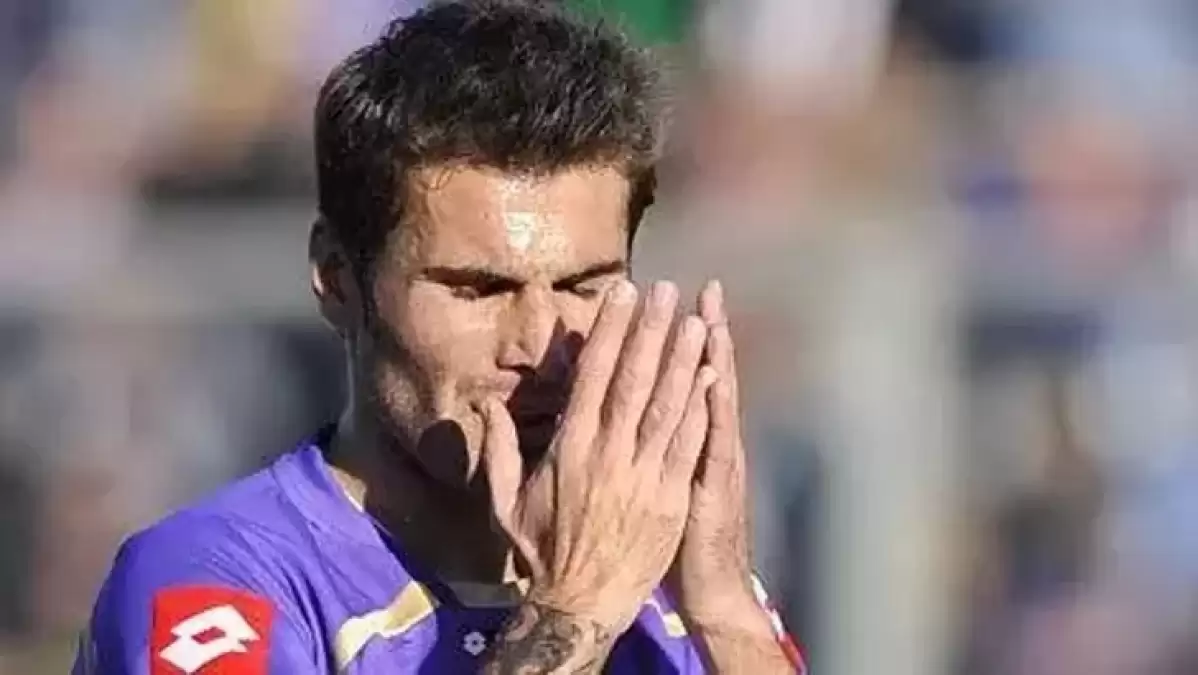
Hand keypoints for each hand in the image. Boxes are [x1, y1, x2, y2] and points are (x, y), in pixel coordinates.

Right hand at [480, 280, 717, 633]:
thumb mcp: (504, 501)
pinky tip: (713, 377)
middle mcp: (609, 452)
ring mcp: (644, 475)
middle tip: (666, 291)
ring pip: (667, 406)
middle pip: (634, 380)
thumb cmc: (542, 549)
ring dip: (683, 360)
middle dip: (651, 331)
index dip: (610, 331)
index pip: (593, 376)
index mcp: (570, 447)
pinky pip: (689, 444)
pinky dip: (701, 408)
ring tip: (696, 321)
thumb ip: (497, 450)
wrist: (582, 603)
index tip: (622, 294)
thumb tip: (484, 406)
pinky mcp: (671, 497)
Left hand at [666, 280, 756, 620]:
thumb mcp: (659, 493)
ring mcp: (711, 462)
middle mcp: (698, 443)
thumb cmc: (672, 545)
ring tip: (706, 314)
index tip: (659, 300)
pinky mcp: (715, 487)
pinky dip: (714, 409)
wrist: (709, 591)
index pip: (669, 380)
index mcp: (674, 442)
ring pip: (708, 399)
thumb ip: (641, 451)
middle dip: (693, 332)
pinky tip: (714, 377)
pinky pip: (713, 442)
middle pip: (693, 377)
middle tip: (698, 287)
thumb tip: (615, 417)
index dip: (663, 340)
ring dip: (707, 357)